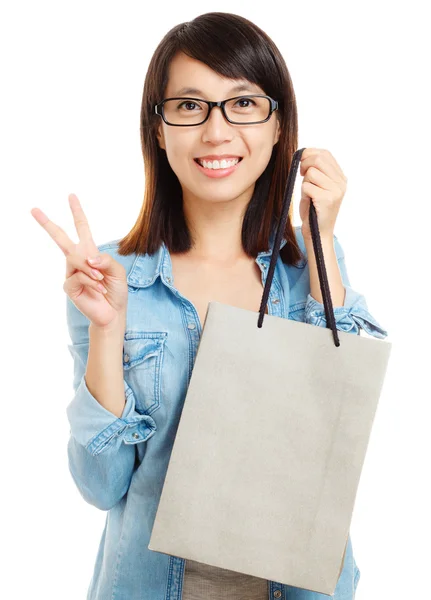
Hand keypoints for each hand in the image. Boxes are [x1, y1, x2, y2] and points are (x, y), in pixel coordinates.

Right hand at [30, 193, 127, 328]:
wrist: (113, 312)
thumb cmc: (115, 291)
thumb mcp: (117, 272)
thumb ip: (106, 260)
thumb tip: (89, 258)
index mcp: (90, 252)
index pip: (82, 229)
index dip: (77, 213)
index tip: (71, 196)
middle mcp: (77, 260)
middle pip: (60, 238)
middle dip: (47, 223)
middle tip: (33, 209)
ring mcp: (70, 273)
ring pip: (76, 259)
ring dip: (92, 269)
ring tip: (101, 280)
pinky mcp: (68, 286)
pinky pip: (79, 276)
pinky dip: (92, 281)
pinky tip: (99, 289)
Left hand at [299, 148, 346, 240]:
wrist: (318, 234)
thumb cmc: (314, 210)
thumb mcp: (317, 186)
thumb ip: (315, 171)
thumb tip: (304, 154)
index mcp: (340, 177)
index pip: (325, 153)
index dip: (310, 154)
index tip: (301, 164)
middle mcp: (341, 182)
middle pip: (318, 159)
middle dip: (304, 164)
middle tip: (300, 175)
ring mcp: (336, 191)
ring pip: (311, 172)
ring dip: (304, 182)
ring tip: (308, 193)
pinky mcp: (327, 199)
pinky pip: (307, 186)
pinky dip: (303, 193)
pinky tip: (309, 201)